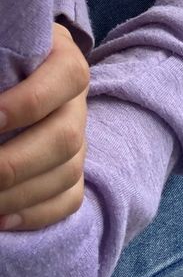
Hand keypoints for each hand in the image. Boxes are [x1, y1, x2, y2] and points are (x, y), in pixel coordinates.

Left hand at [0, 23, 88, 230]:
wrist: (15, 75)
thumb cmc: (3, 61)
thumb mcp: (2, 56)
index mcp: (64, 58)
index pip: (67, 77)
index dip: (29, 102)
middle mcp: (77, 100)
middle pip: (67, 137)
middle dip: (15, 163)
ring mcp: (79, 134)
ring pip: (69, 172)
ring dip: (19, 195)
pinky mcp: (72, 167)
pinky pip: (70, 199)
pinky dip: (36, 214)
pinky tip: (0, 220)